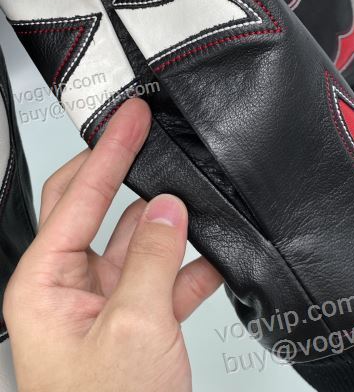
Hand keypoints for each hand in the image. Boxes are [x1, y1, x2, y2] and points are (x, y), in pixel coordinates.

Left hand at [4, 99, 222, 391]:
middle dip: (127, 173)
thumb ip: (150, 258)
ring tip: (195, 199)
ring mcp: (104, 301)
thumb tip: (167, 208)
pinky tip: (214, 255)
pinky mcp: (135, 319)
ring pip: (137, 240)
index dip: (109, 151)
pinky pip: (163, 276)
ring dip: (168, 223)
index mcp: (46, 282)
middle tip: (150, 134)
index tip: (129, 118)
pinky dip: (189, 265)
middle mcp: (69, 285)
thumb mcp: (132, 328)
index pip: (77, 195)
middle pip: (98, 208)